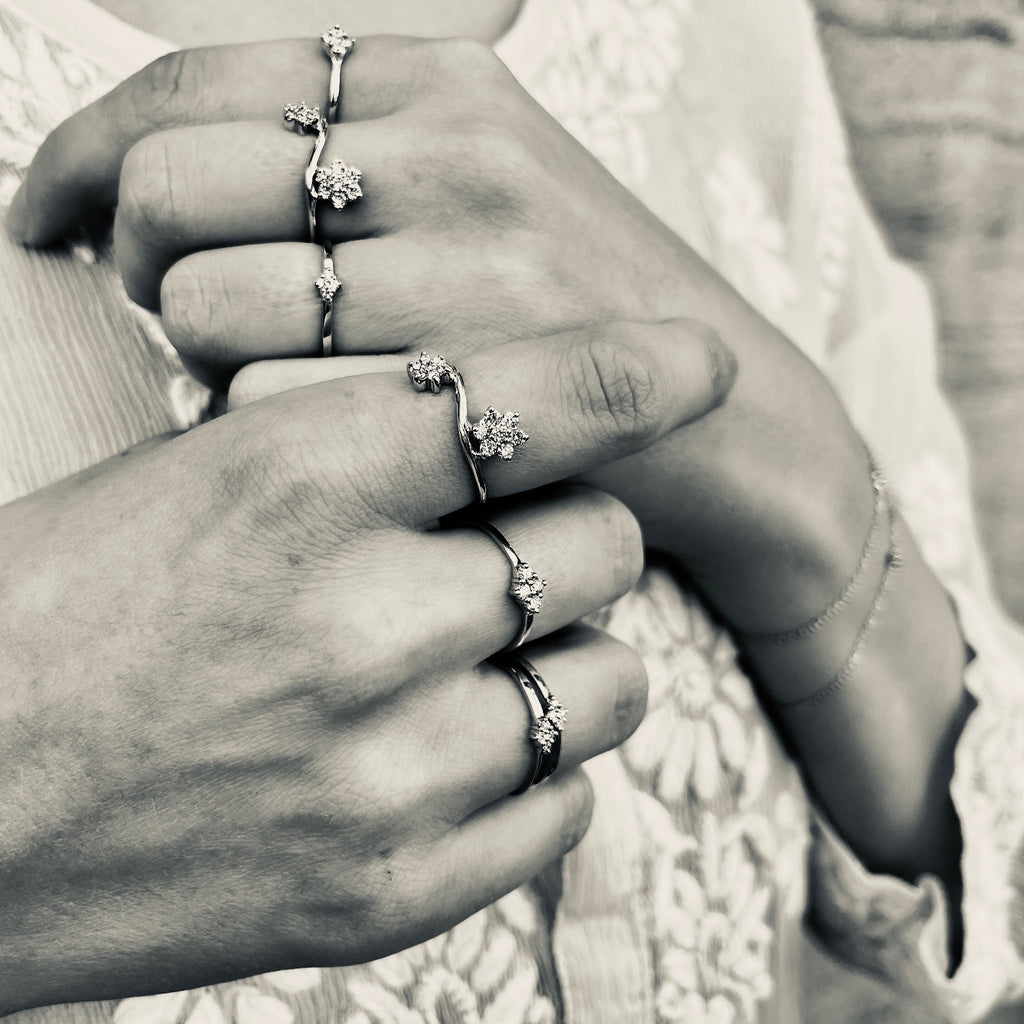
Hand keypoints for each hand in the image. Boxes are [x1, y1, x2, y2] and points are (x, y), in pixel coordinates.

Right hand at [0, 323, 732, 1012]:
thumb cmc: (56, 615)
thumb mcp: (190, 481)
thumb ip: (354, 457)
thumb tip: (497, 442)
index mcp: (291, 479)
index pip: (517, 399)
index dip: (630, 369)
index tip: (698, 360)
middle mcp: (358, 622)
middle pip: (598, 542)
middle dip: (570, 530)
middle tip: (503, 544)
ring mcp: (384, 771)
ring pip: (608, 677)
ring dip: (571, 652)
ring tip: (486, 654)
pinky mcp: (388, 890)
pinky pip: (565, 803)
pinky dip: (541, 766)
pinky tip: (464, 750)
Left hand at [10, 34, 870, 633]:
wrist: (739, 428)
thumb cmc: (579, 329)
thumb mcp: (478, 209)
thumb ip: (337, 176)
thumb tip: (140, 203)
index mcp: (437, 84)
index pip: (189, 88)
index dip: (82, 156)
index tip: (45, 222)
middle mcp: (453, 149)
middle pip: (175, 189)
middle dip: (138, 267)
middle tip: (176, 320)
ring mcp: (472, 257)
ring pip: (212, 302)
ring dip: (204, 362)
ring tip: (270, 391)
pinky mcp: (485, 373)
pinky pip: (275, 401)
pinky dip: (262, 433)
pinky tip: (315, 447)